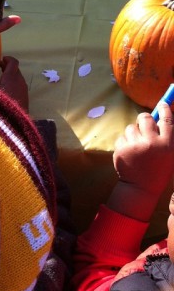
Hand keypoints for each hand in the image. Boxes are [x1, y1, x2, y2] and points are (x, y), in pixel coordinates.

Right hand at [0, 56, 28, 111]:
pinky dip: (15, 83)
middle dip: (8, 67)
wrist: (12, 120)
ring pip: (19, 78)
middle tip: (0, 68)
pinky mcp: (26, 97)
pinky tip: (8, 90)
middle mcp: (20, 80)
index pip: (13, 62)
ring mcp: (24, 89)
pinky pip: (21, 85)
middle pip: (16, 70)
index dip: (8, 59)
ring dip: (12, 76)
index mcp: (11, 76)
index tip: (1, 60)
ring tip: (2, 79)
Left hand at [107, 102, 173, 220]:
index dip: (165, 109)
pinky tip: (130, 152)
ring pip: (131, 127)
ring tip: (137, 145)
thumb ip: (167, 136)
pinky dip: (125, 142)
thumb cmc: (158, 169)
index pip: (167, 119)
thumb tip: (161, 115)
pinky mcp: (121, 149)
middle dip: (144, 119)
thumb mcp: (169, 154)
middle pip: (145, 118)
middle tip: (145, 124)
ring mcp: (135, 145)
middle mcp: (152, 143)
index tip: (163, 103)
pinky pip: (122, 137)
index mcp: (168, 144)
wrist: (140, 187)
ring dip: (134, 133)